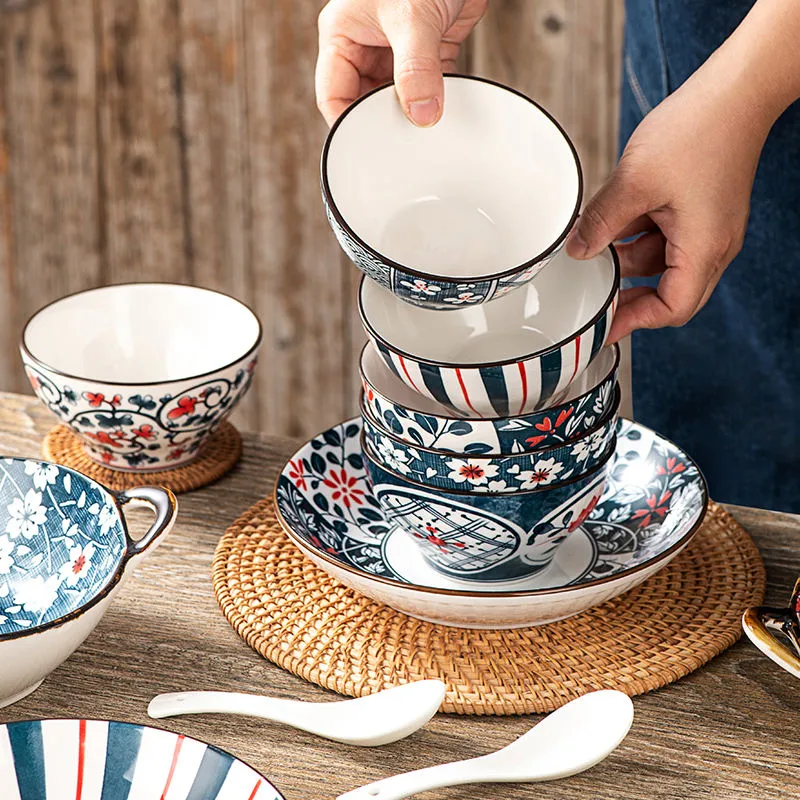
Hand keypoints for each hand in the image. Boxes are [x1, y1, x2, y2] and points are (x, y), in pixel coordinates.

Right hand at [316, 0, 486, 126]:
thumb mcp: (412, 18)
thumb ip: (416, 68)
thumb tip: (421, 114)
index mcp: (343, 35)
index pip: (334, 96)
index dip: (347, 124)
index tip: (367, 148)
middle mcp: (365, 46)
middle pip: (363, 102)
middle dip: (380, 122)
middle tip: (398, 143)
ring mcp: (394, 52)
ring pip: (394, 100)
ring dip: (408, 115)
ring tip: (420, 130)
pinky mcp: (425, 55)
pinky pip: (423, 91)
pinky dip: (433, 104)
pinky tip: (440, 113)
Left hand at [566, 54, 772, 343]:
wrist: (733, 89)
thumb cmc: (697, 129)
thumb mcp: (634, 182)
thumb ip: (601, 222)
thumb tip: (577, 251)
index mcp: (704, 248)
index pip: (672, 309)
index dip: (635, 321)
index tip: (605, 327)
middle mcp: (712, 245)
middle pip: (668, 292)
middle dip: (629, 294)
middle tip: (593, 296)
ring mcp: (708, 227)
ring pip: (661, 262)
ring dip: (627, 260)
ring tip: (594, 250)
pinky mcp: (700, 210)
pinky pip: (665, 237)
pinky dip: (638, 236)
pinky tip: (611, 224)